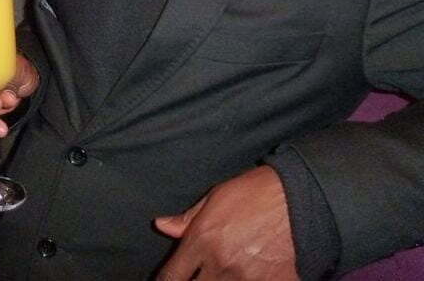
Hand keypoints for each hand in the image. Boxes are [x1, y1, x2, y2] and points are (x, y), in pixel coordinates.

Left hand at [154, 166, 297, 280]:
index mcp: (203, 241)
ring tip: (221, 274)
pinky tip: (248, 276)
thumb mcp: (216, 198)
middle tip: (195, 276)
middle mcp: (221, 265)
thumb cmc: (257, 194)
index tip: (168, 280)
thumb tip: (161, 225)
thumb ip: (187, 219)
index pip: (171, 276)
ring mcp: (248, 280)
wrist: (304, 201)